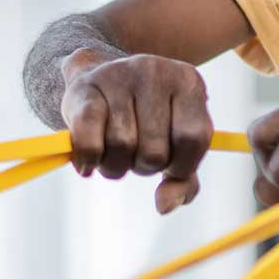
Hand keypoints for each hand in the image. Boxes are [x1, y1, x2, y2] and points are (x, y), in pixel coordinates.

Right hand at [59, 48, 213, 214]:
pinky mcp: (86, 88)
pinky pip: (90, 140)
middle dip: (143, 166)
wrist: (98, 74)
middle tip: (136, 153)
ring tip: (114, 152)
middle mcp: (155, 71)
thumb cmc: (145, 117)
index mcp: (188, 82)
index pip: (193, 138)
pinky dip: (89, 160)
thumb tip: (164, 206)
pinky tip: (89, 163)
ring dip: (115, 165)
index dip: (181, 165)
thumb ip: (182, 179)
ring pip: (122, 146)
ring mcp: (119, 75)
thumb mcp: (174, 141)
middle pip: (155, 150)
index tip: (169, 164)